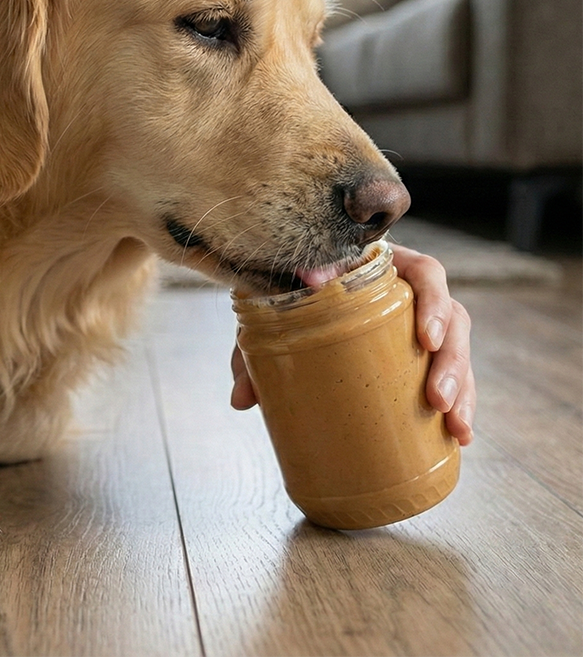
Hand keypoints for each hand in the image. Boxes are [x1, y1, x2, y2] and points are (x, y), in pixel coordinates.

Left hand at [230, 244, 474, 445]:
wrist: (284, 295)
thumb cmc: (283, 296)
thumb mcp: (269, 314)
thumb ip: (253, 348)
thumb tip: (241, 400)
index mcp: (381, 267)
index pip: (425, 272)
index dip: (433, 302)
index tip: (426, 338)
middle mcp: (408, 293)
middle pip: (452, 318)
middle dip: (451, 361)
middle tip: (436, 399)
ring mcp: (416, 324)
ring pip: (456, 350)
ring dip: (463, 388)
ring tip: (456, 428)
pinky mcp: (417, 353)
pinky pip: (451, 373)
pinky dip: (459, 402)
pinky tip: (460, 436)